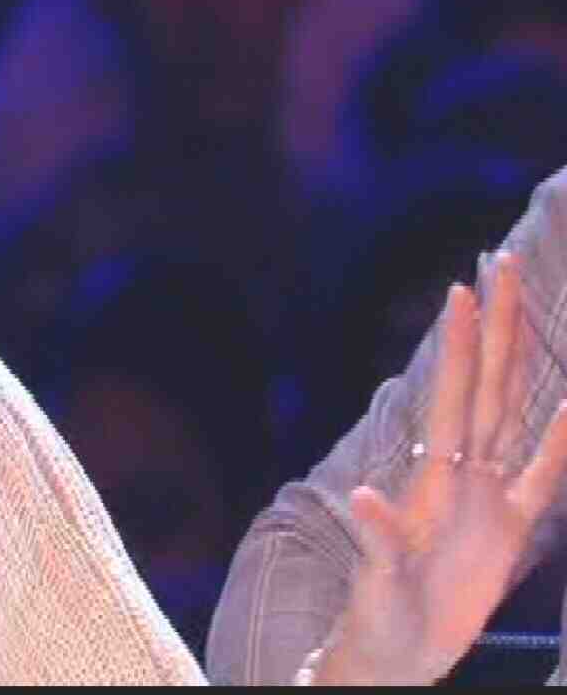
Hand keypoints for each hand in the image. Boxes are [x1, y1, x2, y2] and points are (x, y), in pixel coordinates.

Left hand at [319, 251, 566, 683]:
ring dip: (516, 359)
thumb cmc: (379, 616)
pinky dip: (563, 442)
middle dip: (492, 324)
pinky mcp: (510, 529)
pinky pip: (544, 476)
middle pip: (483, 383)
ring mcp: (486, 495)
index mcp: (430, 479)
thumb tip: (367, 499)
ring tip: (523, 308)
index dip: (457, 346)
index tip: (462, 289)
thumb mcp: (378, 578)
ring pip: (509, 411)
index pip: (449, 396)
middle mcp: (459, 474)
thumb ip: (379, 538)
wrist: (398, 654)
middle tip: (500, 260)